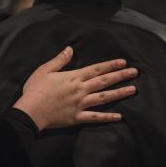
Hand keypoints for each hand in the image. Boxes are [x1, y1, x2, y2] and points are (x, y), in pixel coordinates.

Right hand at [13, 46, 137, 130]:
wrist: (31, 111)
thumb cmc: (36, 89)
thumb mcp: (45, 70)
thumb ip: (60, 60)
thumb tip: (70, 49)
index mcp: (74, 77)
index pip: (97, 69)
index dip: (111, 65)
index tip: (123, 62)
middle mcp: (81, 90)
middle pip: (104, 81)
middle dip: (121, 76)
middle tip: (135, 73)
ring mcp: (81, 104)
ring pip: (104, 98)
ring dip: (119, 93)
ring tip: (133, 90)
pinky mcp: (77, 117)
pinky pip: (95, 117)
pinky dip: (107, 117)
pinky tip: (119, 116)